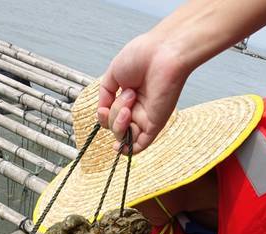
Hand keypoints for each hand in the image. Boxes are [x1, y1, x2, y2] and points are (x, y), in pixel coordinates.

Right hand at [97, 34, 187, 153]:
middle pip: (115, 127)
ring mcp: (146, 118)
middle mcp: (137, 109)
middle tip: (129, 93)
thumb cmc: (143, 55)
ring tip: (131, 100)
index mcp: (128, 97)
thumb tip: (101, 112)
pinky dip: (129, 149)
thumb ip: (105, 95)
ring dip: (119, 123)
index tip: (104, 107)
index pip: (111, 117)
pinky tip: (119, 146)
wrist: (163, 52)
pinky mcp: (155, 124)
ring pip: (124, 136)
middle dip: (114, 114)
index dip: (104, 116)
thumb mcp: (113, 73)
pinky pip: (140, 145)